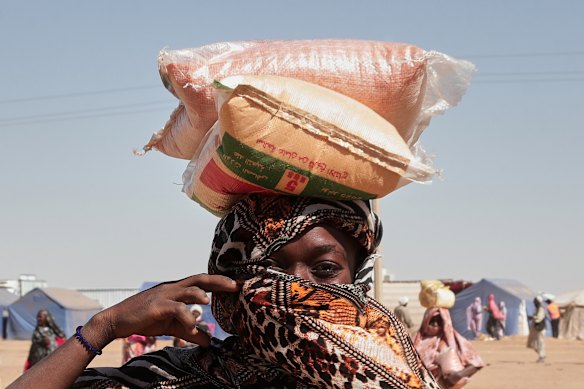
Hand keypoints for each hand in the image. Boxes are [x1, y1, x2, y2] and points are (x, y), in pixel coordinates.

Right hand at [87, 274, 239, 347]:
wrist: (118, 321)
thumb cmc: (146, 319)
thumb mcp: (173, 326)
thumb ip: (191, 331)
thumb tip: (209, 342)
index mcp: (178, 290)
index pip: (202, 281)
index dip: (219, 282)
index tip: (237, 285)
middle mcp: (173, 288)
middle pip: (199, 279)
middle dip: (218, 281)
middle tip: (235, 285)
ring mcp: (164, 295)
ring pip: (187, 289)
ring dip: (199, 295)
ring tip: (209, 304)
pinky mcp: (156, 306)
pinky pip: (175, 308)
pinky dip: (185, 316)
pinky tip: (191, 326)